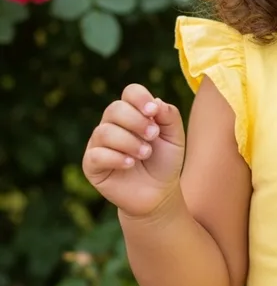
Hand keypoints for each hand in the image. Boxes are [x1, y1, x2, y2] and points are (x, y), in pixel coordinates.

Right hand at [83, 84, 185, 218]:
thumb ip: (169, 116)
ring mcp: (99, 144)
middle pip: (114, 108)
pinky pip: (96, 154)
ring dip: (130, 142)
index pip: (130, 92)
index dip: (140, 98)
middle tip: (153, 136)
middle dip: (136, 121)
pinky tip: (130, 164)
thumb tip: (156, 101)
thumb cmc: (165, 161)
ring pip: (105, 131)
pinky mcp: (91, 165)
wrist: (158, 193)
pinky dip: (116, 158)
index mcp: (133, 113)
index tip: (154, 111)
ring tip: (145, 153)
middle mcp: (112, 124)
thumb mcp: (174, 137)